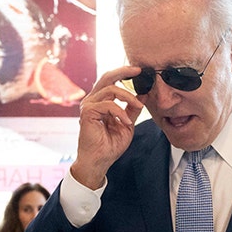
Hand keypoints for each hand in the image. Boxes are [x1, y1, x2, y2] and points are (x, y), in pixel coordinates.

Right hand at [71, 67, 144, 189]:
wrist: (100, 161)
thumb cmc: (110, 145)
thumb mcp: (127, 124)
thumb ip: (133, 108)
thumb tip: (143, 93)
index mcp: (100, 101)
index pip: (111, 81)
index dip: (124, 73)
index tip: (139, 71)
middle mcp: (92, 100)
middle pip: (107, 77)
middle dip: (124, 71)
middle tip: (138, 71)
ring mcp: (88, 105)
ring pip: (111, 89)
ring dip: (128, 97)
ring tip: (138, 106)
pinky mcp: (88, 112)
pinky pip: (108, 104)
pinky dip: (121, 111)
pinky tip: (126, 122)